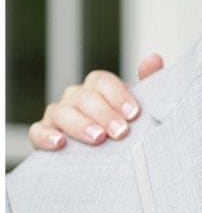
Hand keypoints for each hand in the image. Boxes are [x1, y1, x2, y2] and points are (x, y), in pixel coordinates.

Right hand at [28, 53, 162, 149]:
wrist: (105, 154)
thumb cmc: (123, 125)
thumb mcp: (138, 107)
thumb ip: (149, 83)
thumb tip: (154, 59)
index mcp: (98, 87)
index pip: (103, 81)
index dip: (118, 96)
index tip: (134, 114)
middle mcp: (76, 97)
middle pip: (85, 97)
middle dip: (104, 114)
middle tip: (121, 132)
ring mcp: (57, 114)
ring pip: (61, 112)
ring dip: (80, 125)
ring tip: (98, 139)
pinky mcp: (42, 134)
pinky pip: (37, 131)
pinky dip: (46, 136)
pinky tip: (60, 144)